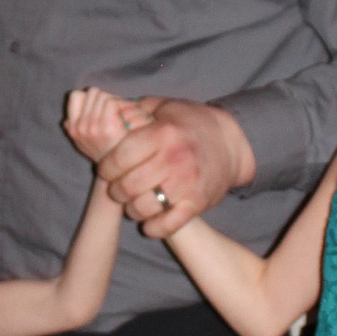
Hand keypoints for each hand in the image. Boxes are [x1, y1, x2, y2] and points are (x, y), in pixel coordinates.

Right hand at [63, 87, 150, 162]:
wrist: (124, 172)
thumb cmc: (110, 153)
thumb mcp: (86, 144)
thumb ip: (76, 129)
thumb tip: (67, 122)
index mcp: (73, 129)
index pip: (76, 96)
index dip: (91, 98)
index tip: (102, 108)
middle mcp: (79, 128)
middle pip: (93, 93)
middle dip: (107, 97)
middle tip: (118, 111)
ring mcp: (92, 127)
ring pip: (104, 96)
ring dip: (118, 101)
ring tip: (125, 115)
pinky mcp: (106, 127)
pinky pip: (112, 102)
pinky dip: (124, 105)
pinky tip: (129, 119)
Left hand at [94, 96, 255, 239]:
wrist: (231, 143)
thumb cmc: (190, 123)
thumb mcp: (164, 107)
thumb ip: (134, 111)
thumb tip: (106, 116)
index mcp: (163, 133)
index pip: (120, 157)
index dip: (106, 167)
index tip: (105, 170)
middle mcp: (174, 158)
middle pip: (128, 185)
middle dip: (116, 191)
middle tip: (117, 189)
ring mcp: (187, 183)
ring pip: (144, 207)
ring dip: (132, 210)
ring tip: (132, 204)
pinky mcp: (197, 202)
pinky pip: (168, 224)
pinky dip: (154, 228)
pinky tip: (148, 223)